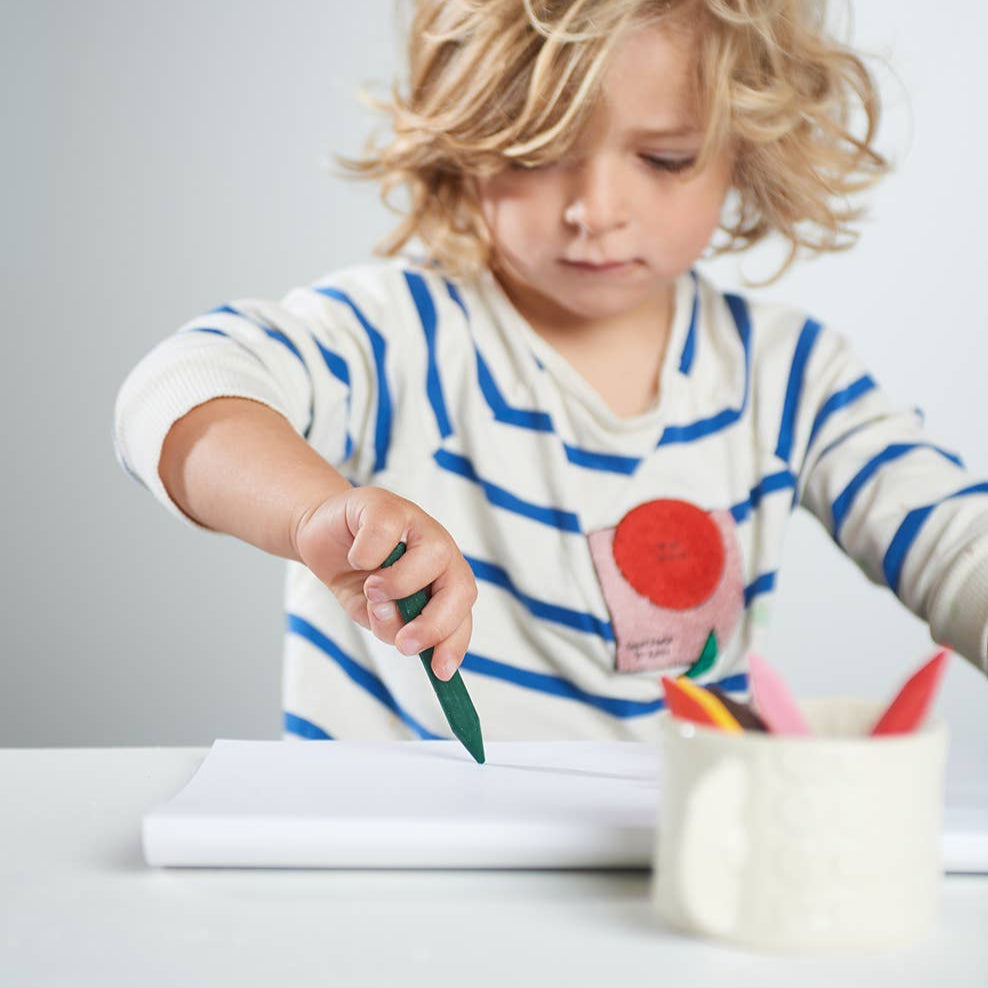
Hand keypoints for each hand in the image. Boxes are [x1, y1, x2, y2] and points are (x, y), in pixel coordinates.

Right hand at [291, 486, 476, 679]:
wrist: (321, 536)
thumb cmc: (356, 575)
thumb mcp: (372, 612)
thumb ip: (389, 625)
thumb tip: (399, 633)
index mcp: (443, 580)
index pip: (461, 614)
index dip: (454, 643)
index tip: (440, 671)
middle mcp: (439, 551)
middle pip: (460, 586)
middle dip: (434, 622)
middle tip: (404, 643)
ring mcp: (418, 524)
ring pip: (434, 555)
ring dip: (399, 585)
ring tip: (371, 592)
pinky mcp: (387, 505)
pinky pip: (385, 533)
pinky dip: (365, 555)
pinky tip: (355, 557)